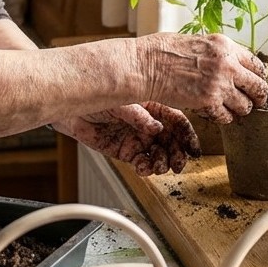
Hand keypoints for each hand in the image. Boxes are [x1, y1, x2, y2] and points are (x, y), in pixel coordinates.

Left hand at [55, 102, 199, 175]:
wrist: (73, 112)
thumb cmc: (97, 99)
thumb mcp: (121, 103)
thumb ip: (139, 116)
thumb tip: (157, 128)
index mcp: (153, 108)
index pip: (177, 121)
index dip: (188, 135)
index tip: (194, 149)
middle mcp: (149, 125)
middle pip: (173, 141)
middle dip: (178, 154)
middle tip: (178, 164)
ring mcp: (139, 139)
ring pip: (160, 155)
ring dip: (163, 163)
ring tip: (158, 166)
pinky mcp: (127, 152)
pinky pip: (143, 163)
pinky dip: (145, 168)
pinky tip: (143, 167)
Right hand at [136, 33, 267, 124]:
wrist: (145, 65)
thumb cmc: (162, 52)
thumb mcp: (197, 42)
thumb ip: (216, 53)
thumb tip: (229, 63)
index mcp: (225, 45)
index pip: (256, 64)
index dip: (258, 77)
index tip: (255, 84)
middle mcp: (227, 63)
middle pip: (259, 87)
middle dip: (257, 97)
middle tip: (253, 102)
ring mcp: (220, 83)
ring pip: (246, 105)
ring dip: (239, 109)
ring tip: (230, 109)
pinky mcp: (209, 101)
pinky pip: (227, 116)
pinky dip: (223, 118)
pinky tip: (214, 113)